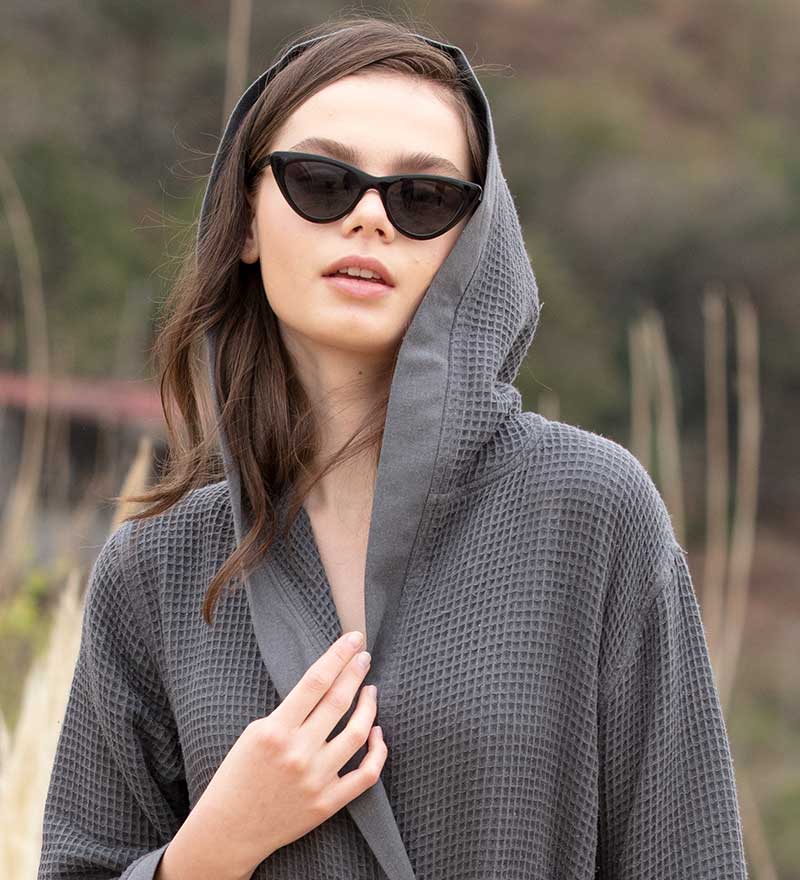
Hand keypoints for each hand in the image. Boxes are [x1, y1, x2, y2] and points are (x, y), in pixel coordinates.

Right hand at [165, 631, 385, 877]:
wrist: (229, 830)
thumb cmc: (237, 775)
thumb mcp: (254, 732)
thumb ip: (289, 712)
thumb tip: (325, 685)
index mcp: (274, 731)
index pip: (315, 681)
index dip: (338, 655)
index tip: (353, 639)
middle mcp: (298, 753)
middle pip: (339, 701)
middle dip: (356, 672)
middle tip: (364, 656)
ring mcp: (315, 780)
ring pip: (358, 733)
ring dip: (369, 706)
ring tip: (370, 690)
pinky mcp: (327, 803)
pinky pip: (366, 774)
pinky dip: (378, 750)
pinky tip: (377, 732)